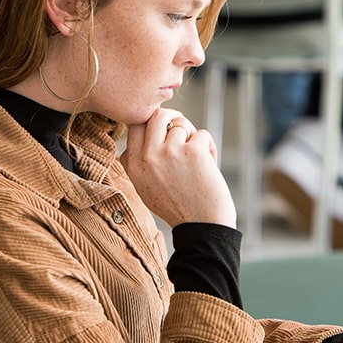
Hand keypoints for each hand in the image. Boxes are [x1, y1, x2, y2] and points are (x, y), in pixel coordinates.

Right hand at [121, 109, 236, 228]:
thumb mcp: (145, 186)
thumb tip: (143, 129)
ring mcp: (171, 152)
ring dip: (193, 136)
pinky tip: (209, 165)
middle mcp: (148, 157)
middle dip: (172, 116)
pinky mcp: (194, 151)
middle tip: (181, 124)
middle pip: (156, 116)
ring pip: (182, 124)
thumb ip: (139, 160)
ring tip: (197, 158)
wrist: (202, 226)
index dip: (150, 122)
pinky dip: (209, 147)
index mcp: (133, 166)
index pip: (134, 125)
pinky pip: (202, 134)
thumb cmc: (177, 207)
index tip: (162, 127)